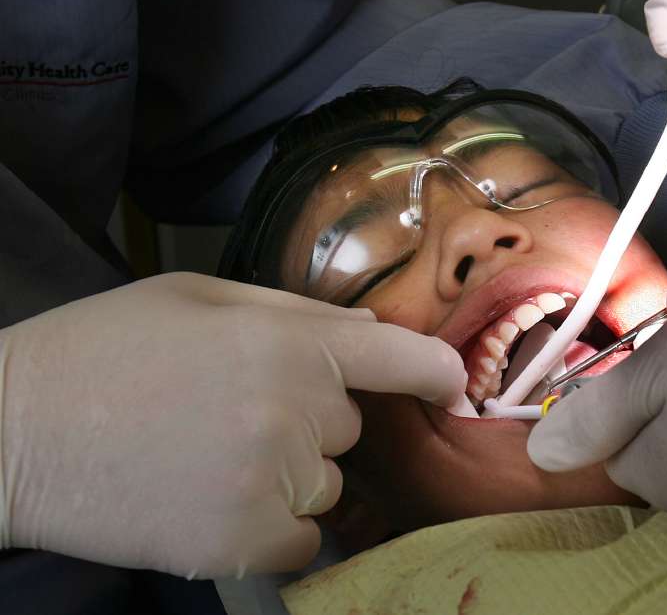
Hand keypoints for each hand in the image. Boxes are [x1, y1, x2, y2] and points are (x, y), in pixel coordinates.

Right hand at [0, 273, 465, 578]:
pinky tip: (213, 498)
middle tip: (234, 411)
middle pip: (352, 425)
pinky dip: (276, 525)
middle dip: (313, 419)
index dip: (436, 374)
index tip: (449, 387)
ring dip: (292, 475)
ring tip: (209, 455)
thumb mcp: (198, 298)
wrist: (11, 431)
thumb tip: (373, 336)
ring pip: (329, 484)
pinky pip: (306, 537)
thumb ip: (296, 314)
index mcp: (291, 341)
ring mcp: (273, 481)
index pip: (406, 361)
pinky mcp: (244, 541)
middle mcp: (297, 411)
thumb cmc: (102, 350)